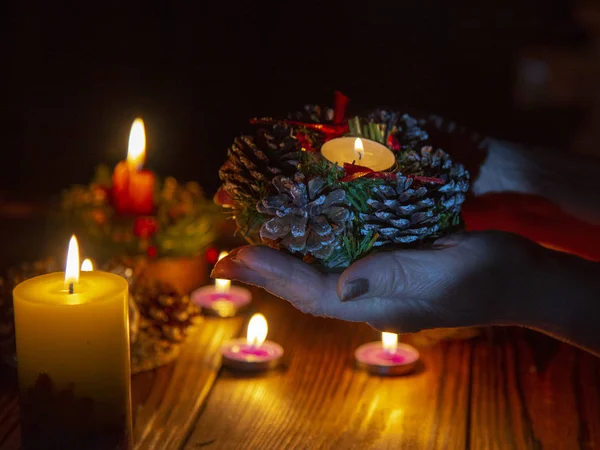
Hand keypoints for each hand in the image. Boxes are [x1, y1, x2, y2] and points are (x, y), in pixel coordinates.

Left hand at [212, 231, 539, 333]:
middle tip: (225, 253)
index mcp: (378, 304)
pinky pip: (340, 257)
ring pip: (318, 272)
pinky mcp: (389, 266)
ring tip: (250, 237)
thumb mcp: (443, 273)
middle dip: (264, 268)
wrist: (520, 278)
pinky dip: (313, 244)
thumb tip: (341, 288)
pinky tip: (301, 228)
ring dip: (283, 256)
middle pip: (304, 284)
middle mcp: (369, 297)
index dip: (269, 274)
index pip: (310, 291)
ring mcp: (378, 283)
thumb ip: (392, 278)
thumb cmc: (487, 275)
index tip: (230, 260)